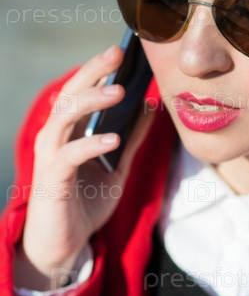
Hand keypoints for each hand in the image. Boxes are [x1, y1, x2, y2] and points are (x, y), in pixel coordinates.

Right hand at [13, 45, 154, 289]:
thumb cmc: (86, 201)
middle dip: (92, 71)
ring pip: (64, 117)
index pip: (82, 90)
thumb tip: (151, 107)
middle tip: (116, 54)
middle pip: (69, 93)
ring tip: (120, 92)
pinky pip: (69, 155)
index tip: (123, 52)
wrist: (65, 243)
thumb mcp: (116, 166)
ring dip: (91, 101)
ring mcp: (50, 156)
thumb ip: (131, 138)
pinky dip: (91, 144)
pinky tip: (114, 139)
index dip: (98, 69)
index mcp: (70, 130)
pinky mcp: (50, 179)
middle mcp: (55, 136)